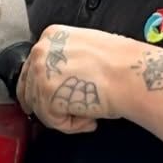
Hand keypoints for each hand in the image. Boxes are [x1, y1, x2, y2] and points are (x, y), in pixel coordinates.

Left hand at [17, 24, 139, 132]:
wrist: (132, 75)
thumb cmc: (121, 64)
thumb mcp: (86, 47)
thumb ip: (66, 58)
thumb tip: (60, 76)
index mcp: (51, 36)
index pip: (32, 67)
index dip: (43, 89)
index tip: (53, 99)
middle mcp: (41, 51)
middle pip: (30, 89)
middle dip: (49, 105)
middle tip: (70, 113)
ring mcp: (41, 72)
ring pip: (40, 107)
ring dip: (63, 116)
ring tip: (88, 113)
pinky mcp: (46, 95)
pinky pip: (51, 121)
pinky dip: (70, 126)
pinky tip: (89, 119)